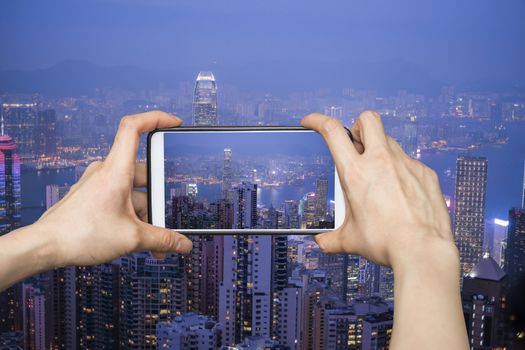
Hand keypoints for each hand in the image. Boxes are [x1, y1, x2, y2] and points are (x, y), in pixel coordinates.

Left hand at [37, 111, 192, 266]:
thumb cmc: (79, 234)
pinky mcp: (92, 197)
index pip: (134, 127)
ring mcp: (97, 184)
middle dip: (158, 198)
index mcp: (116, 170)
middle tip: (165, 219)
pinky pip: (120, 199)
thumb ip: (162, 239)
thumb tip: (183, 244)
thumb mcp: (132, 238)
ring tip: (152, 240)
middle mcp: (105, 172)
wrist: (45, 247)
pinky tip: (136, 237)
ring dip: (145, 214)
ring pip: (132, 191)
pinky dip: (132, 216)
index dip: (156, 118)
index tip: (174, 122)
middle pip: (143, 172)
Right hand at [301, 111, 457, 270]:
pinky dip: (401, 172)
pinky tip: (401, 194)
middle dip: (358, 126)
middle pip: (367, 119)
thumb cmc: (386, 243)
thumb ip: (331, 239)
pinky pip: (409, 162)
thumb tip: (322, 242)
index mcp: (355, 173)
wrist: (422, 251)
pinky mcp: (424, 173)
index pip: (332, 131)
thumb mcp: (350, 240)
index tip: (311, 122)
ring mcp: (405, 164)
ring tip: (379, 177)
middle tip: (356, 145)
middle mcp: (380, 162)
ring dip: (379, 151)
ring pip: (389, 141)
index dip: (318, 120)